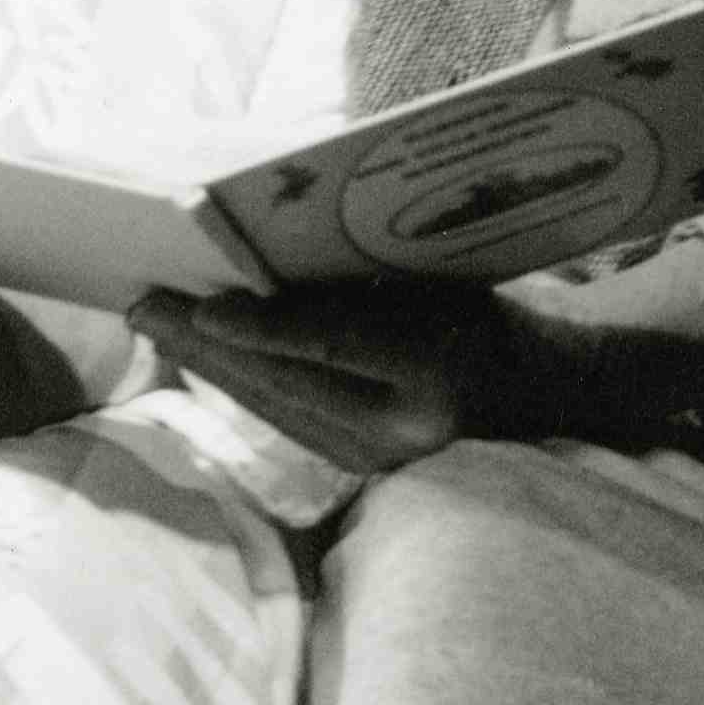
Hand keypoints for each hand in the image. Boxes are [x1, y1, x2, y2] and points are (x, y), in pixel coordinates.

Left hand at [129, 245, 703, 475]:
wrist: (561, 392)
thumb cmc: (505, 306)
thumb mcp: (447, 271)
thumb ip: (369, 265)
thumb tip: (275, 239)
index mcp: (441, 363)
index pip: (335, 345)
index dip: (263, 327)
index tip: (201, 303)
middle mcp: (410, 424)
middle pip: (288, 383)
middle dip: (207, 344)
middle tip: (142, 303)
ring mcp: (387, 456)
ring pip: (277, 408)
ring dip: (209, 365)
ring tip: (155, 322)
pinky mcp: (369, 465)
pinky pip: (291, 420)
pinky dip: (242, 383)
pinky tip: (203, 354)